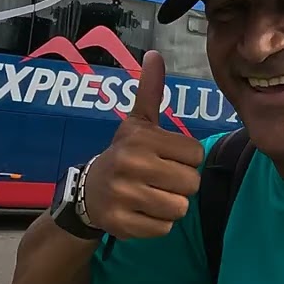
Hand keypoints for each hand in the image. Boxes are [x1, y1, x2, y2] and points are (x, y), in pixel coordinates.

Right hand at [81, 50, 204, 238]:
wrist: (87, 191)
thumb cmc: (124, 154)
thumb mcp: (137, 122)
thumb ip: (150, 90)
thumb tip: (155, 54)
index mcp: (141, 138)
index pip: (195, 154)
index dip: (185, 159)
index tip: (165, 158)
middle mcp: (130, 165)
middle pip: (191, 183)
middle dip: (180, 184)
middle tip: (158, 179)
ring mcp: (124, 196)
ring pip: (180, 208)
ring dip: (170, 205)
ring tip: (150, 195)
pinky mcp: (121, 224)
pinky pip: (163, 229)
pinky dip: (157, 224)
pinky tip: (140, 212)